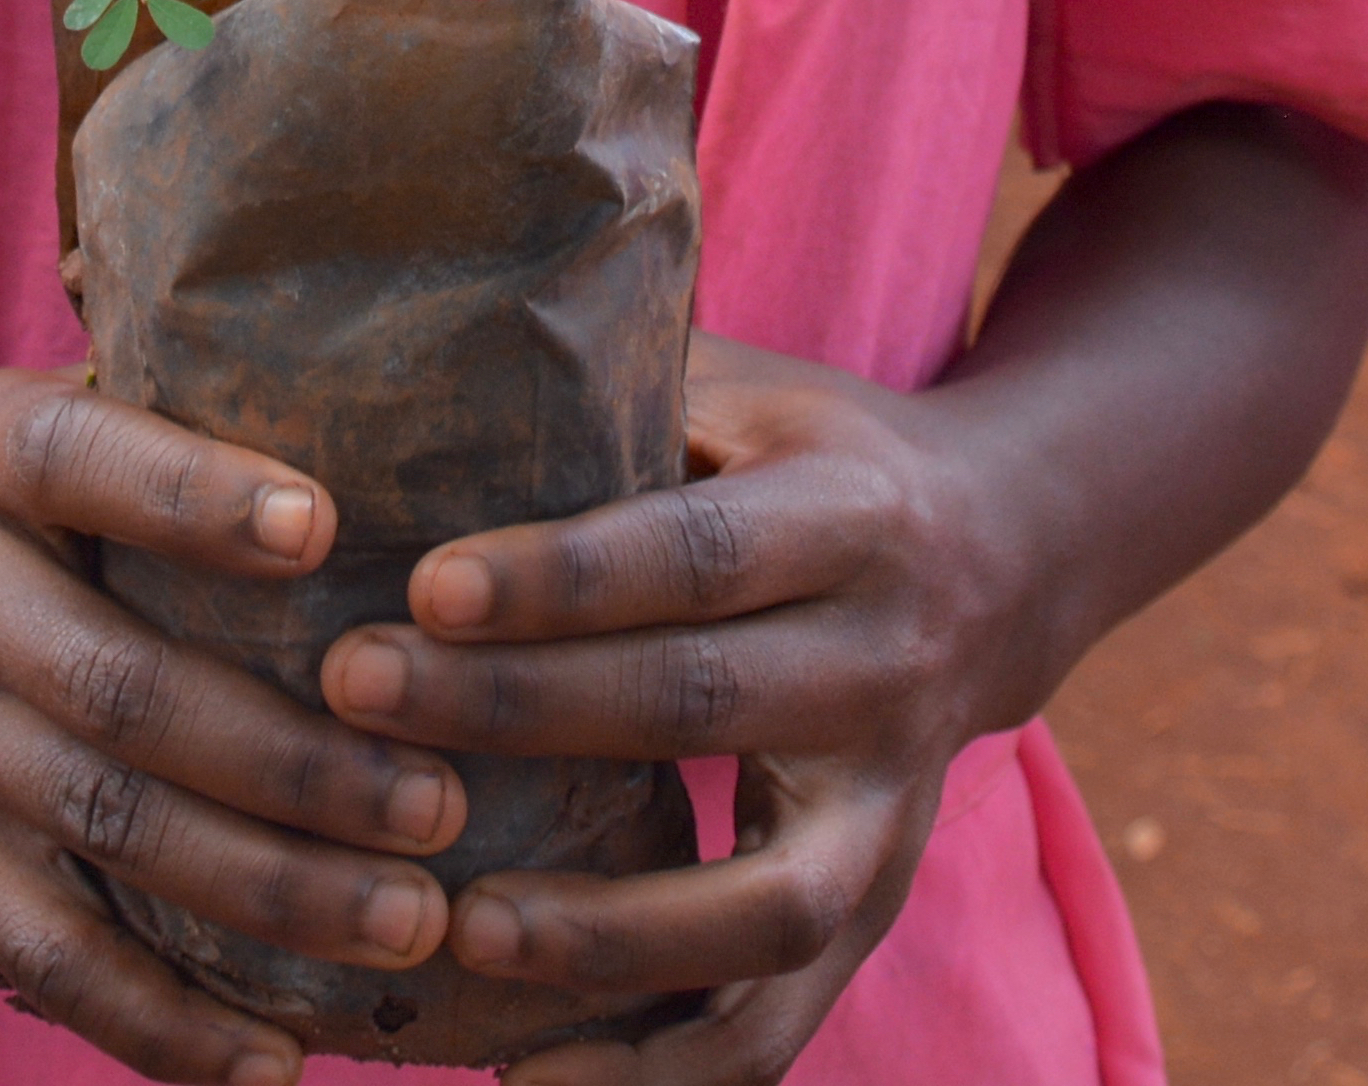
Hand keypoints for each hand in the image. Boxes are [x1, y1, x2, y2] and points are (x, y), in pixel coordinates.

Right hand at [0, 373, 467, 1081]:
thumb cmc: (15, 494)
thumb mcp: (53, 410)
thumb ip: (177, 431)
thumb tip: (398, 458)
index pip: (80, 461)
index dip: (192, 498)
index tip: (322, 526)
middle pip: (114, 686)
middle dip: (289, 760)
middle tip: (438, 804)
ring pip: (101, 827)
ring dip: (267, 888)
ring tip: (410, 918)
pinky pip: (47, 956)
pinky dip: (165, 1024)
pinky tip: (280, 1061)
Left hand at [316, 337, 1017, 1081]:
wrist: (1009, 553)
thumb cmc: (801, 450)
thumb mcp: (735, 387)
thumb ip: (606, 387)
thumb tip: (410, 354)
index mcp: (846, 516)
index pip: (693, 552)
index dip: (563, 574)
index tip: (423, 586)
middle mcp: (887, 664)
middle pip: (700, 704)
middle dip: (520, 711)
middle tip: (357, 703)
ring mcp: (896, 807)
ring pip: (769, 903)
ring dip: (614, 933)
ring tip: (462, 933)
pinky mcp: (877, 905)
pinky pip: (782, 1017)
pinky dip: (673, 1067)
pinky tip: (537, 1082)